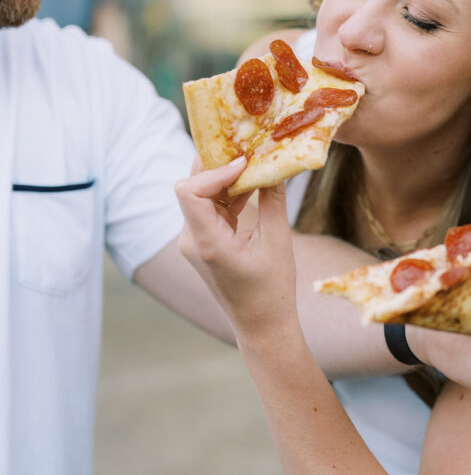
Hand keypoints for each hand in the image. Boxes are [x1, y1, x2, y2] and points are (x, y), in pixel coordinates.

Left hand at [175, 157, 296, 342]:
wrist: (261, 326)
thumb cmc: (272, 290)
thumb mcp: (277, 241)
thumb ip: (273, 199)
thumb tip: (274, 162)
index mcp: (206, 242)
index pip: (189, 191)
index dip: (213, 170)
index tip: (245, 164)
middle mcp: (191, 239)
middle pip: (191, 186)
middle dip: (218, 164)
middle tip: (248, 148)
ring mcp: (194, 240)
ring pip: (201, 193)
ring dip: (226, 178)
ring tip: (255, 163)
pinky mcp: (203, 241)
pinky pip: (210, 206)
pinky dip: (229, 192)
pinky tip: (252, 184)